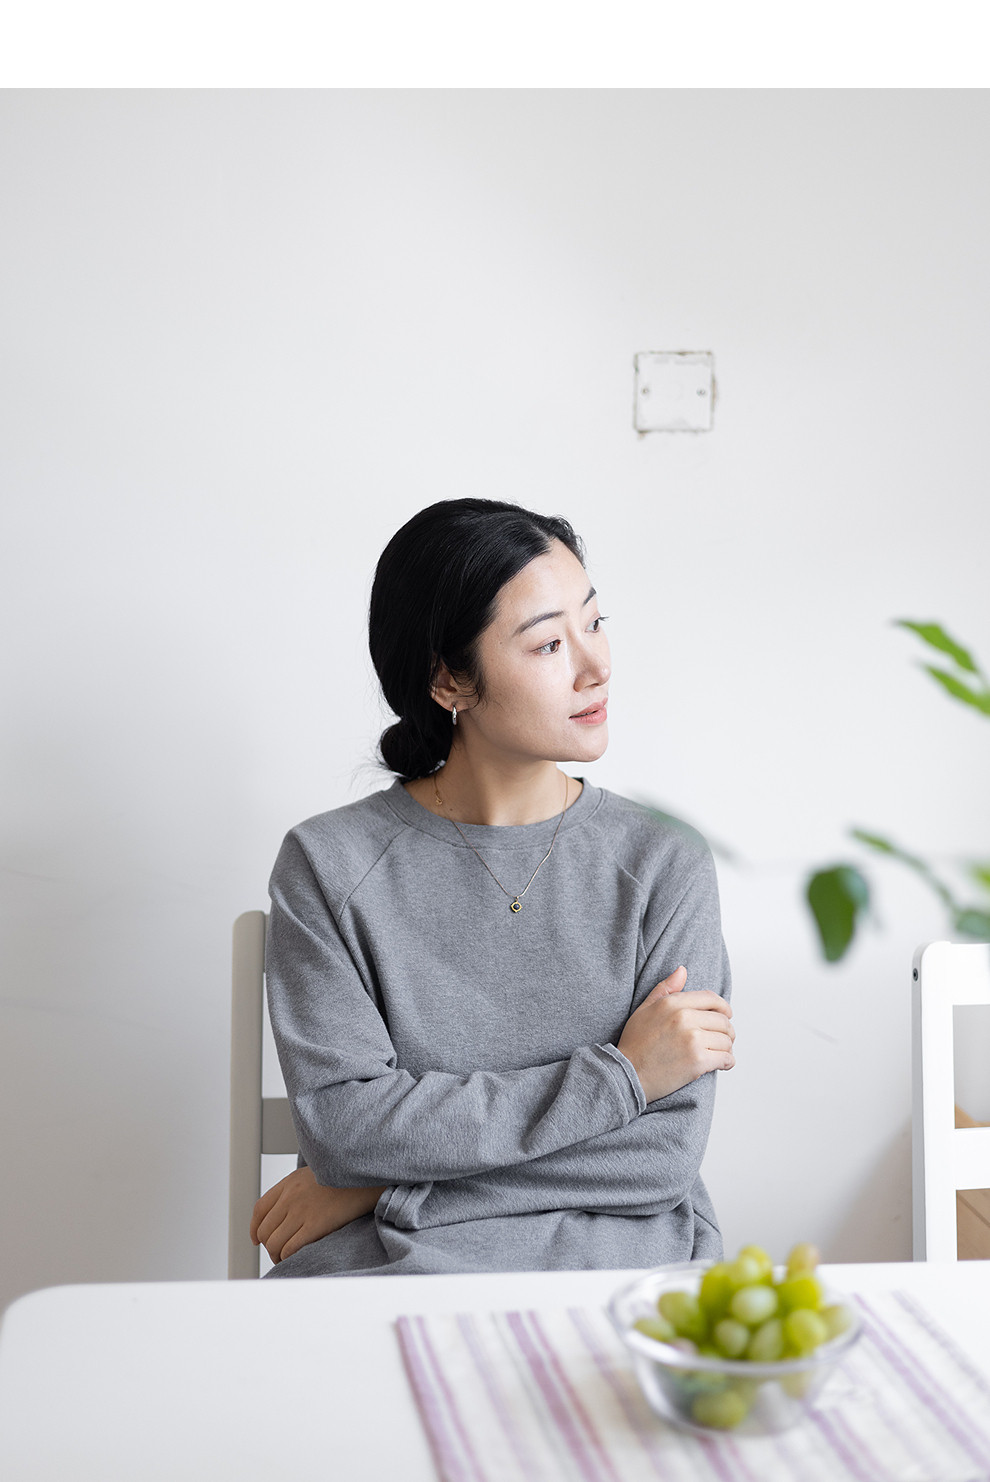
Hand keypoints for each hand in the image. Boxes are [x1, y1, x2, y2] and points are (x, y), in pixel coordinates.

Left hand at [250, 1166, 386, 1264]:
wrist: (365, 1177)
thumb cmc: (344, 1178)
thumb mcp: (314, 1172)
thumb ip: (297, 1188)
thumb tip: (288, 1209)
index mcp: (290, 1182)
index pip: (260, 1209)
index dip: (255, 1228)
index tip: (257, 1238)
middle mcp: (291, 1197)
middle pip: (265, 1229)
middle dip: (268, 1245)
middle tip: (277, 1251)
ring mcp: (302, 1211)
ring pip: (274, 1243)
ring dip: (277, 1255)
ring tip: (285, 1258)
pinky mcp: (315, 1225)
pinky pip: (290, 1248)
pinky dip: (288, 1257)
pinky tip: (295, 1258)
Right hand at [616, 965, 734, 1102]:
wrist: (628, 1074)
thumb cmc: (636, 1044)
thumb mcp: (645, 1009)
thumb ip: (665, 988)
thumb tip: (682, 970)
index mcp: (672, 1003)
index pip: (712, 998)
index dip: (723, 1008)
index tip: (726, 1015)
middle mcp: (684, 1018)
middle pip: (722, 1021)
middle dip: (726, 1031)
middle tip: (722, 1039)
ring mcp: (692, 1039)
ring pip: (726, 1040)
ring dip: (726, 1048)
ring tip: (719, 1053)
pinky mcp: (698, 1061)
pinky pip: (726, 1058)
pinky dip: (727, 1062)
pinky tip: (721, 1064)